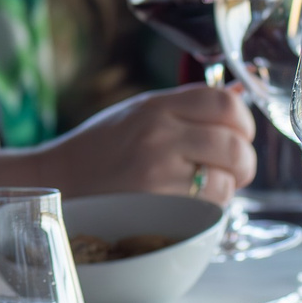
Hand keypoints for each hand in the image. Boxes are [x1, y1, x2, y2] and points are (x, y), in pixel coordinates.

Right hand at [22, 83, 256, 204]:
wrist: (57, 180)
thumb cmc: (100, 148)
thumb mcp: (140, 113)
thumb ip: (188, 106)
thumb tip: (238, 94)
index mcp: (156, 106)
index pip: (225, 104)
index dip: (243, 122)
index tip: (239, 134)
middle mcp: (158, 134)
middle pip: (234, 145)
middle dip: (244, 162)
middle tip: (234, 169)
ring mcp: (157, 171)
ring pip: (227, 180)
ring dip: (227, 188)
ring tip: (207, 188)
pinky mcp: (156, 205)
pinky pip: (208, 207)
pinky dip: (210, 208)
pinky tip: (191, 203)